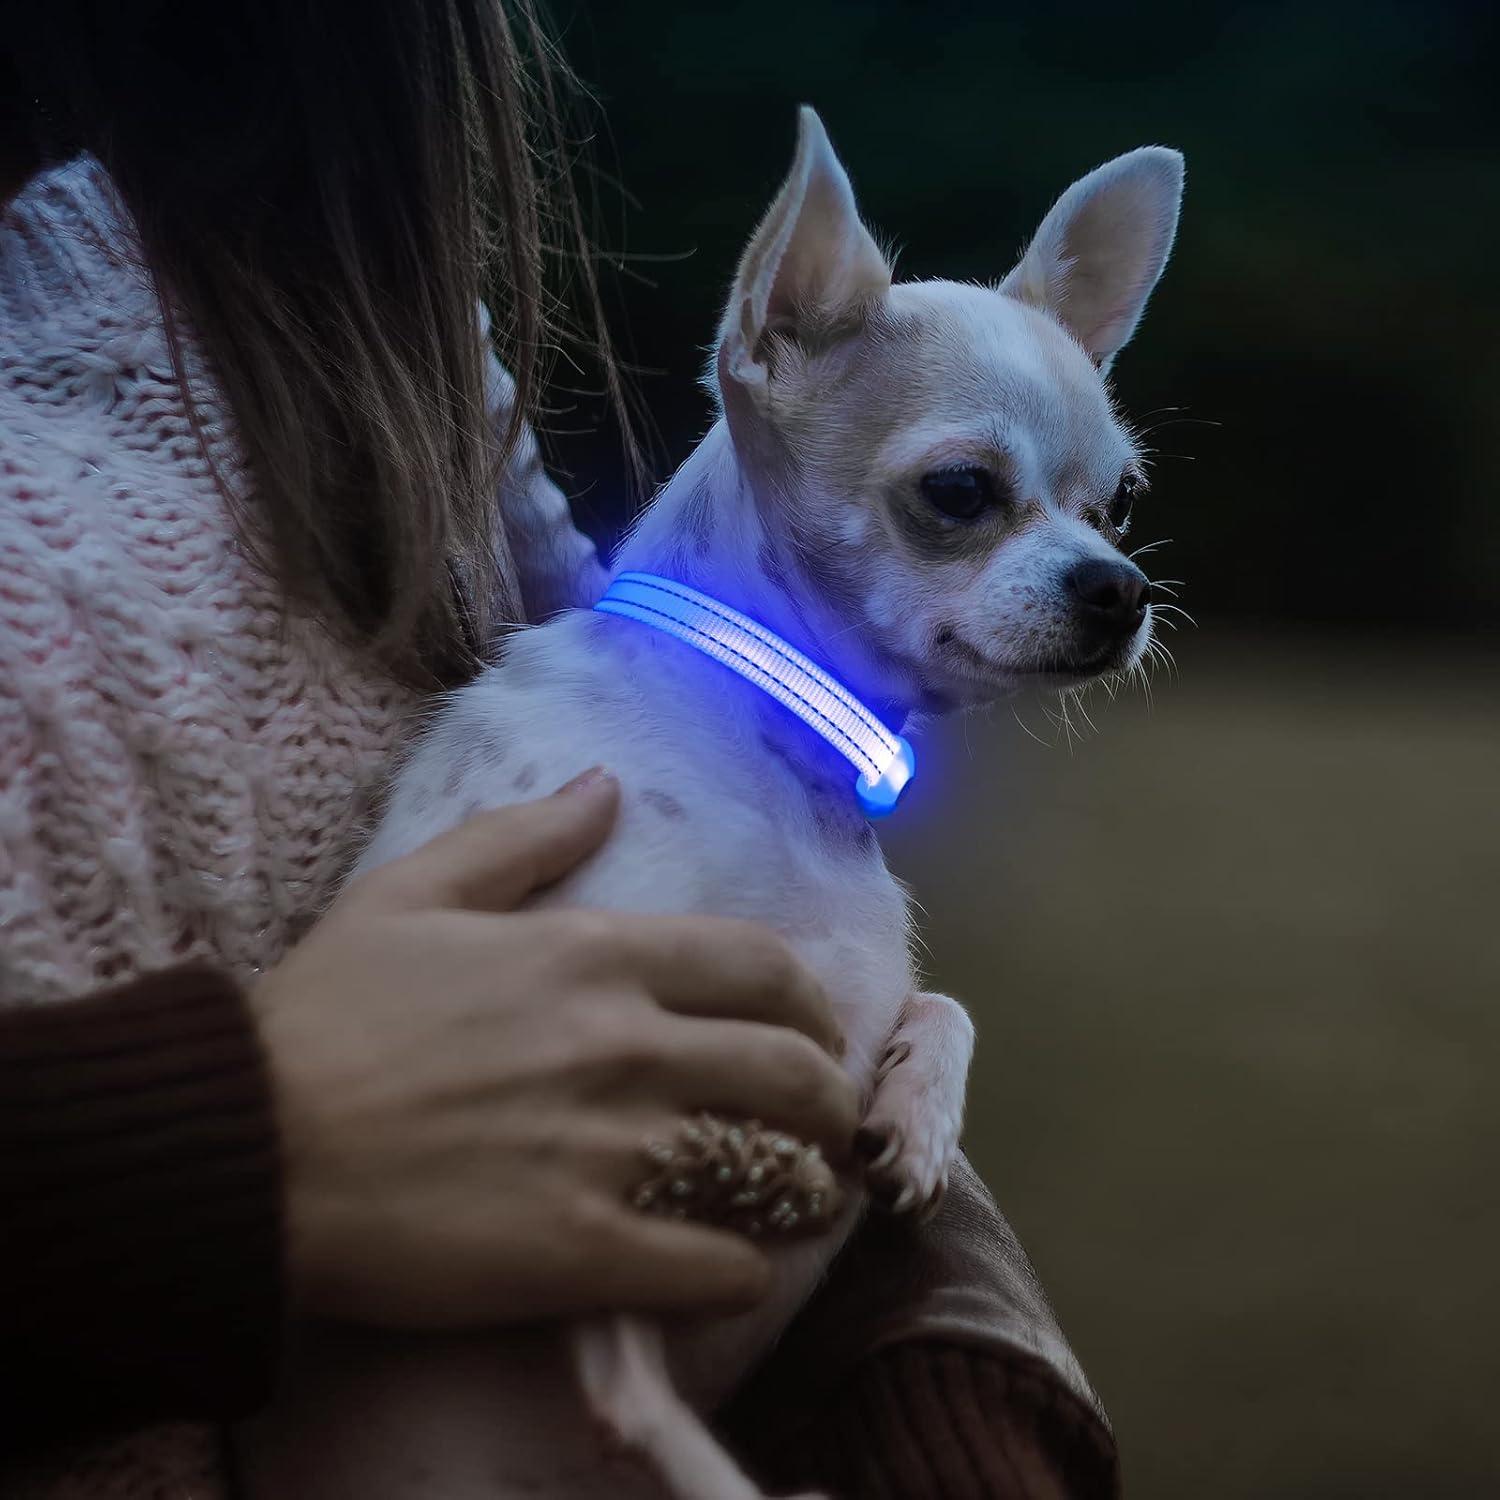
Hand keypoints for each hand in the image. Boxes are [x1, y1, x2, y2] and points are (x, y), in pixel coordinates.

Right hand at [249, 769, 857, 1328]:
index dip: (812, 1005)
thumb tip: (605, 784)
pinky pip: (717, 1269)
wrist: (242, 1145)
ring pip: (778, 1169)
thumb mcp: (413, 892)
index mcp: (597, 957)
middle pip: (797, 1072)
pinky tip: (732, 1266)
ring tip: (796, 1199)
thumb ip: (523, 837)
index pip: (765, 967)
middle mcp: (627, 1045)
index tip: (809, 1033)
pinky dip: (745, 1271)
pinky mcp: (583, 1251)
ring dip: (806, 1188)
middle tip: (820, 1126)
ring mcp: (613, 1151)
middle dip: (832, 1101)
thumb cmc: (325, 1014)